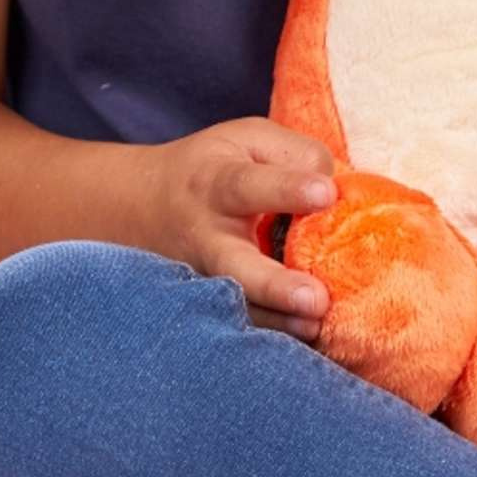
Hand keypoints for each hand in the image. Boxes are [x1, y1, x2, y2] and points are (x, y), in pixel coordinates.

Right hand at [136, 118, 336, 340]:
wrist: (139, 209)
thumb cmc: (214, 168)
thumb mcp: (248, 139)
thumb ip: (296, 154)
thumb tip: (336, 194)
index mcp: (217, 184)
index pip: (250, 186)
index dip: (289, 189)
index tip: (327, 194)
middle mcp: (207, 238)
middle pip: (236, 266)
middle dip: (274, 286)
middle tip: (315, 299)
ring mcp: (204, 281)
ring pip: (237, 307)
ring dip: (277, 322)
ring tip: (315, 325)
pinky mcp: (209, 309)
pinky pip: (239, 328)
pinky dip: (271, 336)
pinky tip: (305, 337)